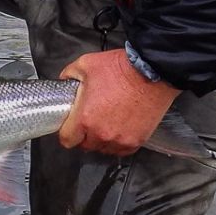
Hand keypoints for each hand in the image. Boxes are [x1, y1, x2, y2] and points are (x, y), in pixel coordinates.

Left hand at [57, 48, 181, 154]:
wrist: (151, 71)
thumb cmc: (121, 68)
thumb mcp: (85, 65)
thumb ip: (68, 75)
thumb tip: (64, 83)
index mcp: (85, 118)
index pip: (67, 140)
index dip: (67, 132)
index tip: (70, 126)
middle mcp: (102, 133)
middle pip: (85, 145)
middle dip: (84, 134)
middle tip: (90, 119)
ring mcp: (120, 139)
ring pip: (103, 149)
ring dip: (102, 139)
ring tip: (107, 121)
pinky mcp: (136, 141)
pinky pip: (121, 150)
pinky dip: (119, 141)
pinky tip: (119, 127)